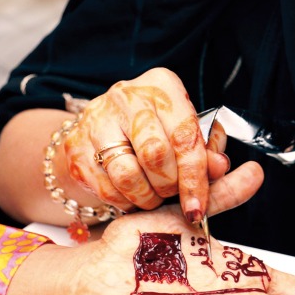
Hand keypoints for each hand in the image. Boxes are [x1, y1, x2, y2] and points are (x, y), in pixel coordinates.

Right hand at [62, 67, 253, 220]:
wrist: (105, 126)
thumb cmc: (159, 128)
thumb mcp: (188, 130)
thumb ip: (206, 149)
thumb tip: (218, 168)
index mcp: (163, 87)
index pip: (184, 137)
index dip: (195, 177)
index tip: (198, 207)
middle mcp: (127, 97)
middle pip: (154, 155)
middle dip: (169, 187)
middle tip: (174, 196)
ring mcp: (96, 120)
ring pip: (126, 174)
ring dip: (145, 197)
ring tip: (153, 198)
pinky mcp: (75, 145)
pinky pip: (103, 187)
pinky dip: (122, 201)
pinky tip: (131, 196)